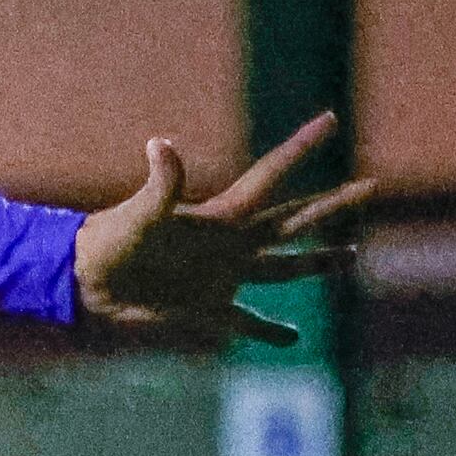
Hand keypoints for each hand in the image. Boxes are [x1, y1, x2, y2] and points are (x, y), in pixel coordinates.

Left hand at [74, 113, 374, 346]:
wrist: (83, 282)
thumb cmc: (108, 240)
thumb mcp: (139, 212)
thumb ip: (160, 182)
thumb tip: (161, 144)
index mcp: (220, 216)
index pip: (272, 174)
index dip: (301, 146)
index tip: (331, 118)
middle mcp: (230, 244)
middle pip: (294, 221)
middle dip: (333, 205)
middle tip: (372, 186)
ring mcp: (222, 277)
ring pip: (284, 269)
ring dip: (317, 264)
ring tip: (352, 257)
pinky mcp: (207, 311)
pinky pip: (247, 323)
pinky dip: (270, 331)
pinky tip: (295, 337)